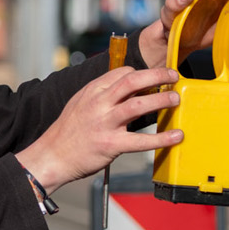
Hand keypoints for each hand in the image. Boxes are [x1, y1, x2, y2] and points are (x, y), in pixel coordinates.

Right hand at [16, 66, 182, 189]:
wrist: (52, 156)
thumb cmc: (68, 131)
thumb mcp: (80, 103)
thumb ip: (102, 95)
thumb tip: (127, 89)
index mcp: (92, 91)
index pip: (122, 73)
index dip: (142, 73)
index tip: (155, 78)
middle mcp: (99, 103)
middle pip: (132, 81)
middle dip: (157, 75)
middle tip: (173, 76)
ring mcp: (105, 124)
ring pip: (138, 105)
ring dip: (161, 100)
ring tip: (175, 99)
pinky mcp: (111, 145)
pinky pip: (141, 141)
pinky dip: (161, 139)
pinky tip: (176, 136)